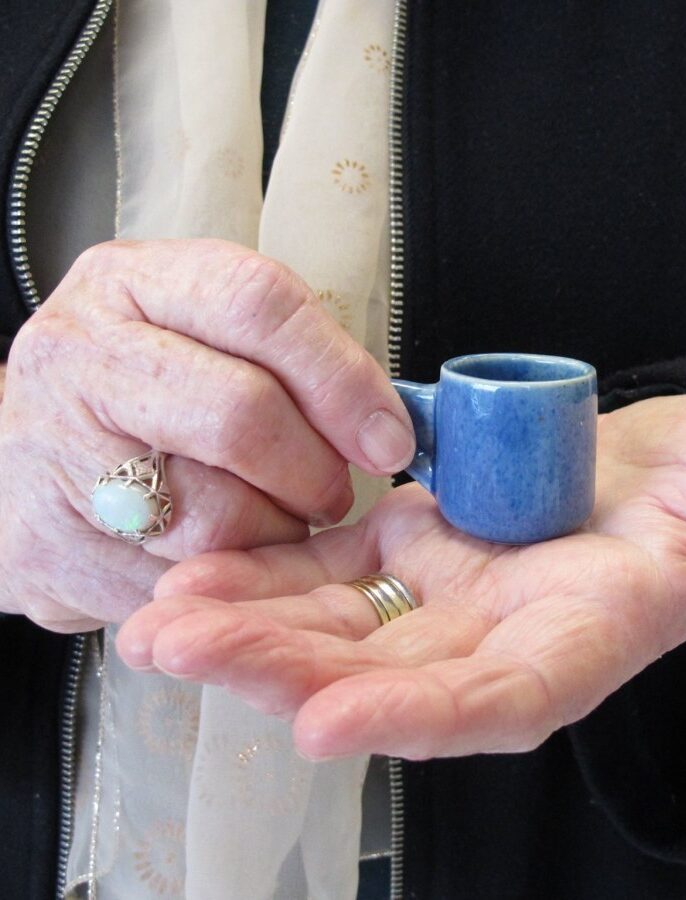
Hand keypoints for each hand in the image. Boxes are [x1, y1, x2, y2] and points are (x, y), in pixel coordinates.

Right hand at [0, 239, 413, 628]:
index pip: (258, 305)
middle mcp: (83, 355)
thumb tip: (386, 428)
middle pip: (240, 415)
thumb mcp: (204, 337)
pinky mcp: (48, 543)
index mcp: (136, 284)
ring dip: (273, 531)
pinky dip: (225, 577)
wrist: (24, 461)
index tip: (388, 436)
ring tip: (270, 517)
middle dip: (313, 469)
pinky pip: (180, 578)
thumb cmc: (144, 392)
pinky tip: (220, 554)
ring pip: (215, 514)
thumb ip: (291, 362)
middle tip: (331, 490)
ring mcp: (57, 451)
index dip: (340, 378)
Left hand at [117, 395, 685, 758]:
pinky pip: (323, 573)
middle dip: (286, 671)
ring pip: (335, 630)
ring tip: (157, 616)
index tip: (333, 723)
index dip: (422, 716)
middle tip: (185, 648)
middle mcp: (492, 643)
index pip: (496, 702)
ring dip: (246, 627)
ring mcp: (440, 601)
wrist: (639, 479)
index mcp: (573, 644)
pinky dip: (260, 572)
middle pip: (384, 676)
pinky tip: (193, 562)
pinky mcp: (405, 554)